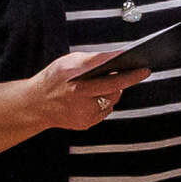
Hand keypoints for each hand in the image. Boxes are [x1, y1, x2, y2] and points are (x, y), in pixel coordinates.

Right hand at [21, 48, 142, 134]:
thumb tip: (116, 57)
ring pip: (111, 101)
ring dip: (114, 91)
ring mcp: (84, 115)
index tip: (145, 69)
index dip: (130, 75)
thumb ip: (92, 60)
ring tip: (110, 80)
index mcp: (77, 83)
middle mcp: (81, 101)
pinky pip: (104, 110)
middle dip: (125, 81)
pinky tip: (98, 94)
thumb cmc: (54, 78)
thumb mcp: (68, 62)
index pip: (111, 79)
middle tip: (134, 71)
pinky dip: (104, 101)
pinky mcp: (86, 124)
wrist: (35, 104)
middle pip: (114, 91)